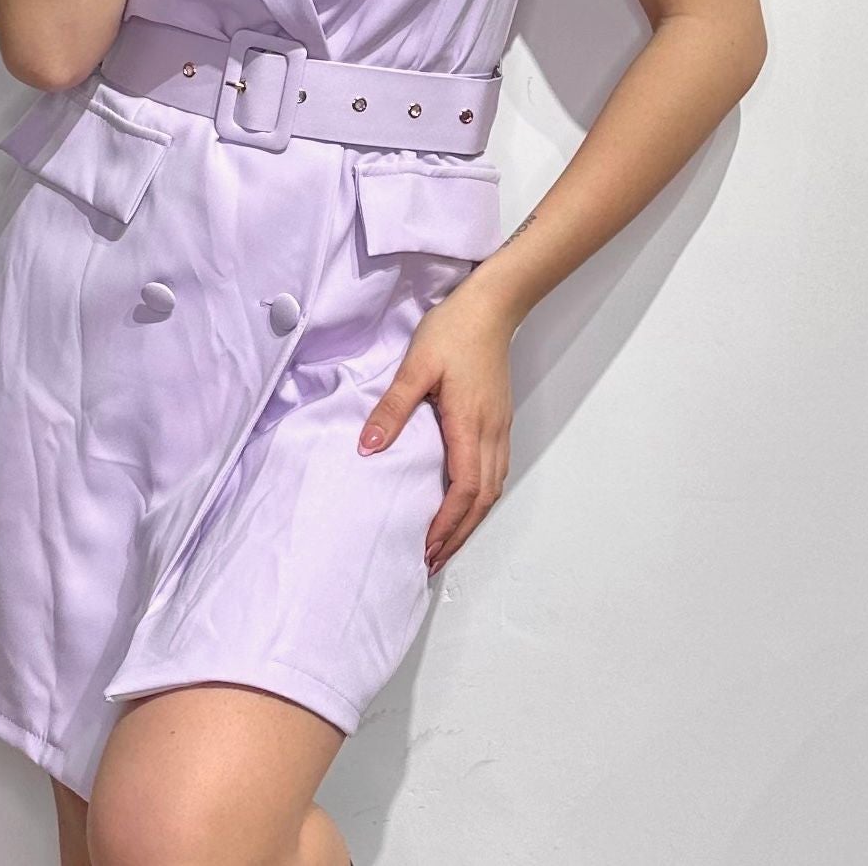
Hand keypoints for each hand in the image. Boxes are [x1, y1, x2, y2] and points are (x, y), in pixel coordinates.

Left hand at [356, 278, 515, 576]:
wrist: (493, 306)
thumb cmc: (453, 331)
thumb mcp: (416, 367)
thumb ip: (392, 408)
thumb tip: (368, 448)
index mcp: (470, 424)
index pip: (463, 489)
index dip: (446, 524)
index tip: (426, 548)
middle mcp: (491, 433)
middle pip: (482, 500)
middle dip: (458, 534)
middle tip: (432, 560)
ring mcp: (499, 428)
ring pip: (492, 489)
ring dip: (470, 520)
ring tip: (445, 542)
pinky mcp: (499, 420)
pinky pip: (495, 472)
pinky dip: (480, 499)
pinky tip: (464, 504)